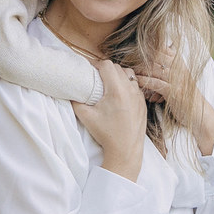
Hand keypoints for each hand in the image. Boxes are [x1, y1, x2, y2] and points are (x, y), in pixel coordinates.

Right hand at [73, 59, 146, 180]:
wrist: (125, 150)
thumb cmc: (106, 134)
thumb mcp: (86, 116)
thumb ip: (76, 101)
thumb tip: (70, 90)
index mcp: (117, 90)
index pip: (107, 65)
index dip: (96, 64)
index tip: (89, 69)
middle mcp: (130, 90)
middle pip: (118, 68)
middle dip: (106, 69)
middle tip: (95, 76)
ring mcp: (138, 96)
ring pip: (129, 75)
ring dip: (118, 75)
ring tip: (108, 84)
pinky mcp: (142, 103)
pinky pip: (135, 86)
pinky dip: (126, 85)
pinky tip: (118, 95)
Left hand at [133, 46, 213, 155]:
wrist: (198, 114)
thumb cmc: (185, 96)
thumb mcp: (178, 78)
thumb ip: (167, 68)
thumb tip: (152, 61)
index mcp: (179, 62)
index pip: (161, 48)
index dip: (147, 47)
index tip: (131, 50)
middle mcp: (179, 68)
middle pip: (155, 56)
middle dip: (139, 58)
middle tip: (125, 60)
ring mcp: (177, 79)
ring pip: (154, 69)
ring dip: (139, 70)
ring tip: (128, 72)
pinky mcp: (174, 91)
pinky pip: (156, 83)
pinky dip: (145, 82)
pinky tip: (136, 82)